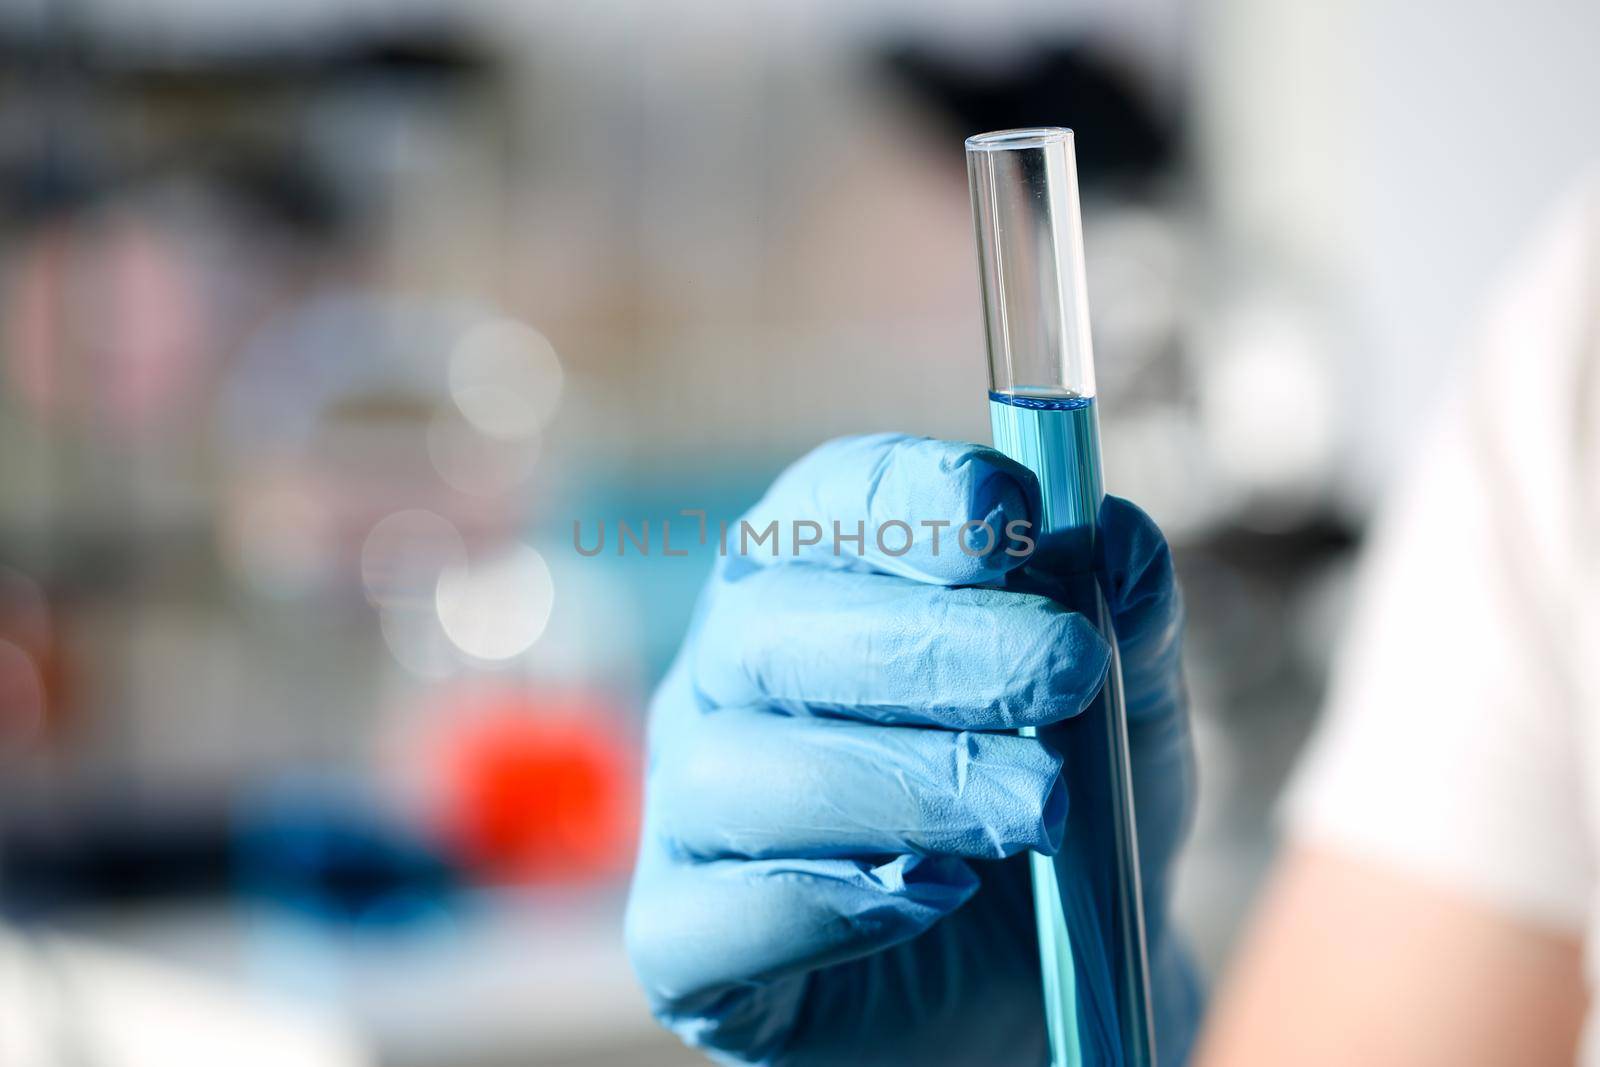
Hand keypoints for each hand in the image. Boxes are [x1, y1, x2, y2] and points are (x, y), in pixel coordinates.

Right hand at [625, 433, 1199, 1064]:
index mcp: (818, 589)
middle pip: (772, 626)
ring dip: (902, 778)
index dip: (903, 497)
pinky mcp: (682, 940)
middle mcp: (729, 683)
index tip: (1005, 509)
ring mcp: (691, 809)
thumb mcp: (1123, 719)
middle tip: (1067, 669)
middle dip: (929, 641)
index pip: (823, 506)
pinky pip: (711, 914)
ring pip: (737, 769)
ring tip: (1037, 810)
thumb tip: (1110, 532)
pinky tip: (931, 895)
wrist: (1036, 992)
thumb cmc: (1059, 826)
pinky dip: (825, 902)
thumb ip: (1123, 626)